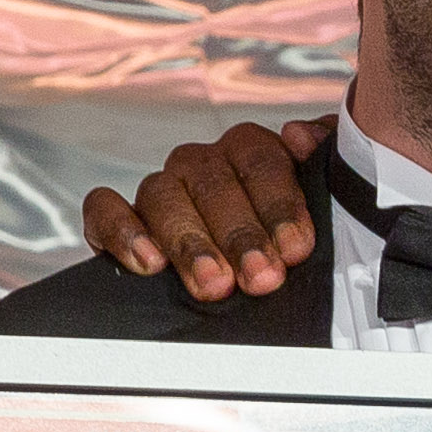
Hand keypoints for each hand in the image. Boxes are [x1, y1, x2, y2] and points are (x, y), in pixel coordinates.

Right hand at [78, 117, 329, 302]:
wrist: (246, 296)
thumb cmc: (288, 252)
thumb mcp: (325, 208)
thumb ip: (327, 162)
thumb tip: (303, 134)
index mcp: (250, 153)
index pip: (260, 159)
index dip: (278, 202)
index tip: (296, 248)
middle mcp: (202, 165)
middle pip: (211, 181)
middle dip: (240, 234)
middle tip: (262, 279)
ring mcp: (160, 191)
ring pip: (162, 193)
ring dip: (190, 241)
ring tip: (214, 284)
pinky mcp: (115, 221)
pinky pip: (103, 208)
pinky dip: (121, 230)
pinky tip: (148, 263)